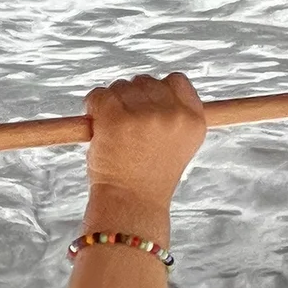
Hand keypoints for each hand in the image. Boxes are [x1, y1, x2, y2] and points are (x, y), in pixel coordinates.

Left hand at [83, 72, 206, 231]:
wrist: (131, 206)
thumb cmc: (148, 179)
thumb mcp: (177, 146)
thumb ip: (173, 115)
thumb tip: (148, 88)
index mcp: (194, 121)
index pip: (177, 81)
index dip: (157, 92)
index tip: (148, 112)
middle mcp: (174, 115)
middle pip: (146, 81)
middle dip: (131, 99)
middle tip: (128, 132)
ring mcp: (145, 115)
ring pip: (121, 86)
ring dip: (112, 105)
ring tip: (116, 136)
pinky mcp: (117, 117)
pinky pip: (99, 95)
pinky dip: (93, 108)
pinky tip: (99, 130)